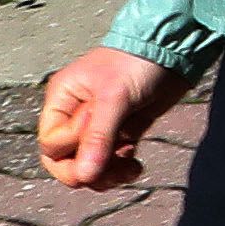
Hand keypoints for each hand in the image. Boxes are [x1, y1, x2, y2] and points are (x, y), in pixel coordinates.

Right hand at [38, 47, 182, 191]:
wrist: (173, 49)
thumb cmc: (136, 63)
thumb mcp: (114, 98)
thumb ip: (98, 137)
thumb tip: (84, 176)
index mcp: (62, 102)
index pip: (51, 145)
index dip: (72, 149)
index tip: (99, 129)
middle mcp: (75, 116)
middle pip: (65, 161)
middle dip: (86, 172)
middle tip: (110, 174)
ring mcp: (100, 125)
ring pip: (90, 164)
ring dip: (106, 174)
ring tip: (129, 169)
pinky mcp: (124, 131)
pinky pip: (113, 161)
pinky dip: (121, 169)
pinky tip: (136, 164)